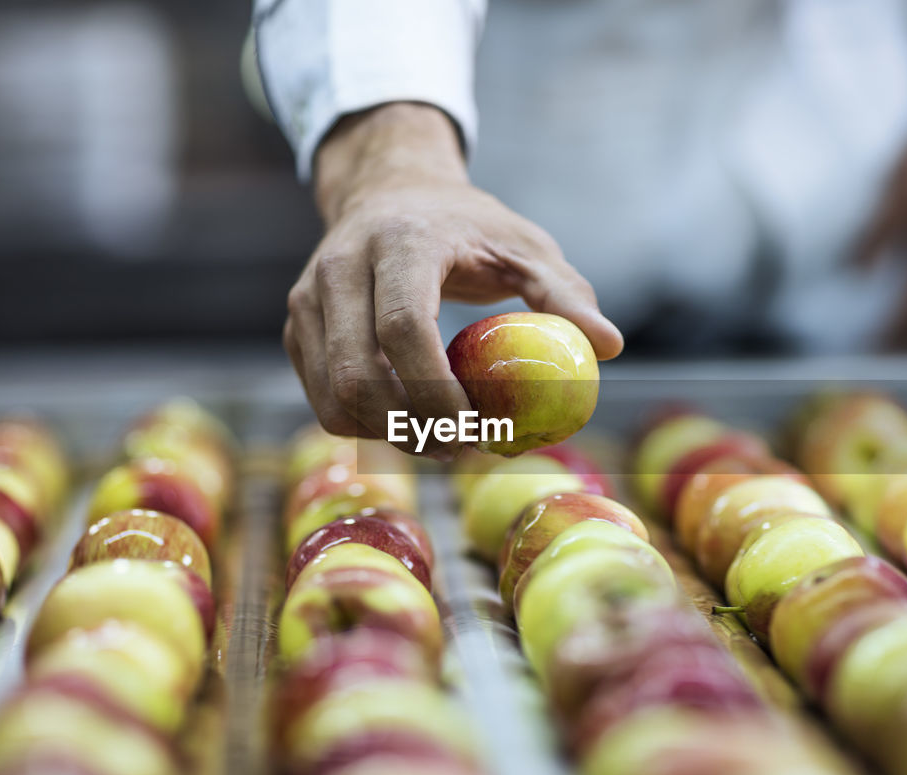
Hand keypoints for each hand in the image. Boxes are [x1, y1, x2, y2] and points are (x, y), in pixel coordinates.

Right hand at [284, 103, 621, 451]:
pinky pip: (323, 397)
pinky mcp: (298, 327)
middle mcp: (340, 267)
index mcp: (399, 243)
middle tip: (464, 452)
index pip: (403, 327)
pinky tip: (410, 424)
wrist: (390, 190)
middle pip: (358, 373)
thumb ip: (564, 293)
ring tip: (442, 444)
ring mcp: (309, 299)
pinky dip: (365, 425)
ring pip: (334, 396)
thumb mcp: (525, 245)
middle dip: (412, 427)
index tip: (479, 429)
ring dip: (387, 436)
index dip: (435, 390)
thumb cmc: (468, 226)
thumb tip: (608, 345)